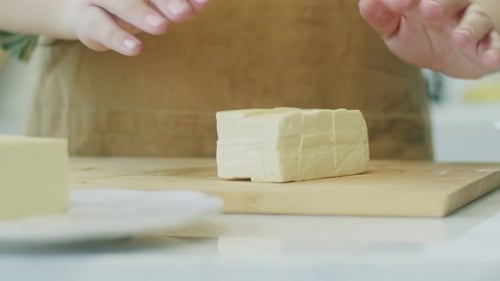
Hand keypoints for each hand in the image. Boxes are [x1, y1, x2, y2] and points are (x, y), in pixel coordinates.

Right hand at [65, 0, 208, 55]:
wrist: (85, 10)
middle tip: (184, 14)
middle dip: (165, 1)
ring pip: (117, 2)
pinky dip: (118, 38)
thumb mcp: (155, 4)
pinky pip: (99, 27)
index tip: (202, 5)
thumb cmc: (129, 5)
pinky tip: (136, 48)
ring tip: (161, 27)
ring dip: (139, 13)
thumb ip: (178, 4)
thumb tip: (203, 4)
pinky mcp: (85, 19)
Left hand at [359, 0, 499, 78]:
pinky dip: (495, 52)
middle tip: (427, 11)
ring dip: (469, 28)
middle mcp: (455, 4)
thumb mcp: (397, 27)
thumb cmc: (423, 32)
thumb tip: (365, 1)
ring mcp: (474, 22)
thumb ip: (382, 16)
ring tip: (459, 38)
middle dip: (440, 4)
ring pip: (477, 20)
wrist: (452, 55)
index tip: (395, 4)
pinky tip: (491, 59)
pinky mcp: (489, 44)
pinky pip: (496, 46)